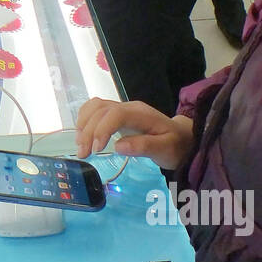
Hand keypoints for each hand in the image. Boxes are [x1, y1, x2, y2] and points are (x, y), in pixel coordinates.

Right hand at [74, 98, 195, 171]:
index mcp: (141, 114)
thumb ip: (144, 146)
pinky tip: (82, 135)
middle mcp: (129, 107)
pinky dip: (85, 120)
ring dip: (83, 124)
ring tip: (80, 145)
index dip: (102, 129)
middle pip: (101, 110)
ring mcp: (122, 108)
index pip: (115, 114)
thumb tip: (118, 146)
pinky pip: (95, 109)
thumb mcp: (165, 150)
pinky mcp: (116, 114)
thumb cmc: (174, 146)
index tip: (97, 150)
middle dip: (88, 131)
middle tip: (83, 154)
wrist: (181, 138)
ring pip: (95, 107)